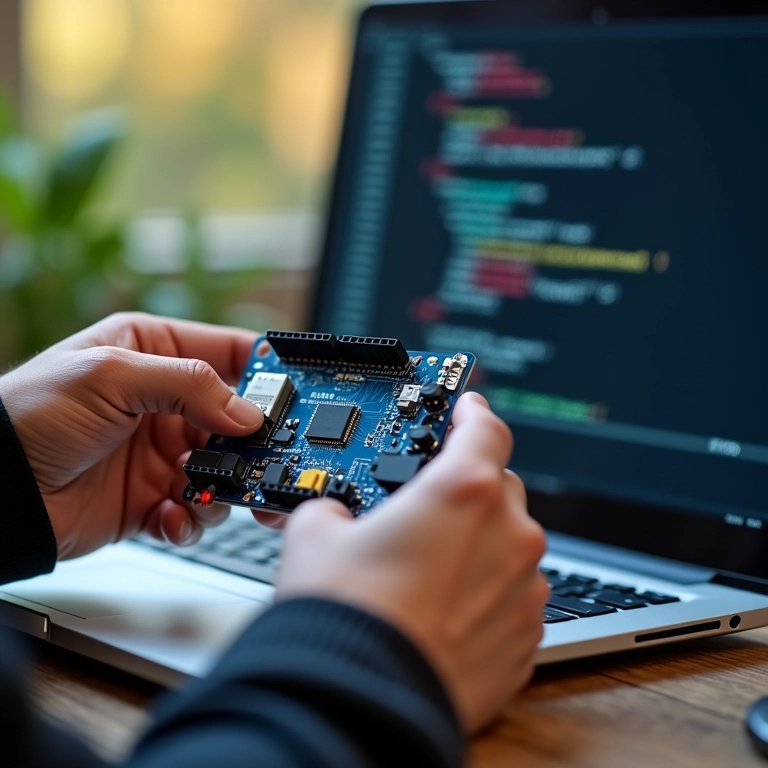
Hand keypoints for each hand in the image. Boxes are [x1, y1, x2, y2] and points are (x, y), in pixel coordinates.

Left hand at [0, 312, 263, 558]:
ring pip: (227, 469)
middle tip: (273, 456)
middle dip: (257, 441)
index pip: (231, 353)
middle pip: (239, 418)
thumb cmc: (29, 415)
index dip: (268, 371)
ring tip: (201, 492)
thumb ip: (189, 386)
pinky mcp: (154, 498)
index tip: (300, 391)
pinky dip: (191, 519)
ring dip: (224, 485)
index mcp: (157, 354)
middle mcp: (166, 403)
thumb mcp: (110, 376)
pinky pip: (197, 511)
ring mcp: (163, 452)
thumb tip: (249, 414)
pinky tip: (167, 515)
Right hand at [275, 392, 548, 732]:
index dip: (473, 411)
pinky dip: (486, 592)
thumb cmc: (344, 616)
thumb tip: (333, 515)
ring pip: (508, 545)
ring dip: (478, 545)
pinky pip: (511, 596)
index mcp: (464, 491)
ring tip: (428, 570)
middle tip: (427, 507)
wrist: (357, 702)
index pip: (486, 427)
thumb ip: (336, 506)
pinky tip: (444, 609)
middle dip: (467, 489)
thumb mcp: (315, 532)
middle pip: (498, 487)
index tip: (466, 409)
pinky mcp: (525, 638)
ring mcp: (524, 590)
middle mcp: (508, 535)